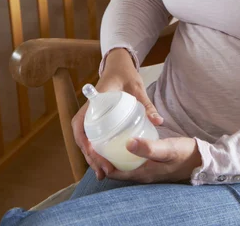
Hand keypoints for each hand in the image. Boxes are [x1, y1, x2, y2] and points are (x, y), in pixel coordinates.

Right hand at [72, 49, 163, 180]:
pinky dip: (95, 151)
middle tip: (103, 172)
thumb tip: (159, 122)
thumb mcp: (137, 88)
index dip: (84, 142)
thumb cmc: (125, 75)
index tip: (94, 154)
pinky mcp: (96, 120)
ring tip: (102, 173)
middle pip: (82, 138)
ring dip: (91, 157)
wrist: (119, 65)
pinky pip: (91, 138)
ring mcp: (91, 116)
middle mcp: (88, 111)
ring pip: (85, 141)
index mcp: (94, 101)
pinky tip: (104, 163)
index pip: (80, 124)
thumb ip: (147, 104)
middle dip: (90, 157)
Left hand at [104, 137, 201, 182]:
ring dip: (113, 155)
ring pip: (123, 164)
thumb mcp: (167, 148)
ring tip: (105, 138)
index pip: (113, 172)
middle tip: (96, 140)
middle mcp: (142, 175)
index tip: (93, 146)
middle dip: (103, 159)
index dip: (101, 162)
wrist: (201, 159)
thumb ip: (148, 147)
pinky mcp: (151, 164)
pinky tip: (124, 140)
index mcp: (142, 173)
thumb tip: (127, 143)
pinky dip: (123, 152)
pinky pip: (131, 160)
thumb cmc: (185, 153)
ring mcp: (147, 170)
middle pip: (115, 169)